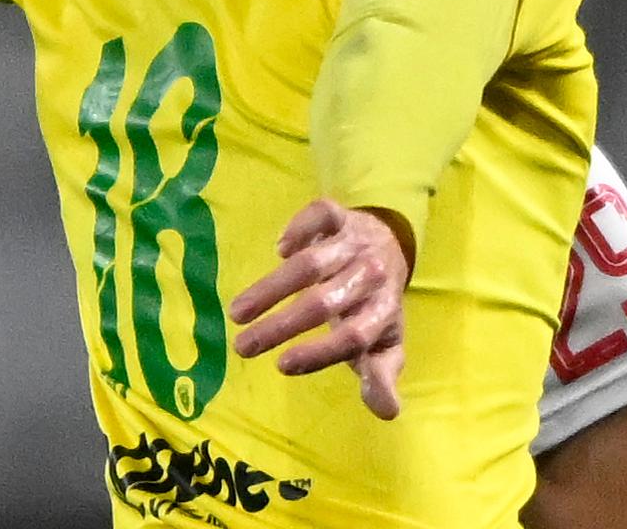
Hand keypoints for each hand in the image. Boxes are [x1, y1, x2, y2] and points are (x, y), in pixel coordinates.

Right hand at [227, 197, 411, 419]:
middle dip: (280, 326)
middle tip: (241, 346)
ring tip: (237, 312)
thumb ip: (381, 377)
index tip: (281, 365)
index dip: (319, 352)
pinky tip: (279, 250)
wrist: (389, 247)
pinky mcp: (341, 216)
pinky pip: (321, 215)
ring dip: (270, 288)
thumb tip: (388, 413)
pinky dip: (299, 228)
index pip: (354, 335)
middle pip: (324, 302)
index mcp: (383, 312)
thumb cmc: (374, 307)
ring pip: (311, 263)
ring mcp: (355, 243)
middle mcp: (371, 276)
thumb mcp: (383, 345)